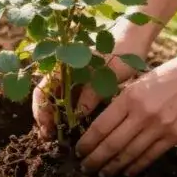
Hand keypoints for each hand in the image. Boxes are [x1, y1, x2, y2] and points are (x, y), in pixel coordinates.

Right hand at [32, 23, 150, 138]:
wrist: (135, 38)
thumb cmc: (121, 51)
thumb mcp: (107, 74)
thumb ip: (91, 94)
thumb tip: (77, 117)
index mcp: (64, 65)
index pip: (41, 91)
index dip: (41, 111)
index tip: (47, 129)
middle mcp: (65, 72)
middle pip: (47, 98)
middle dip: (47, 119)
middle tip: (51, 138)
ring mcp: (74, 78)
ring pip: (58, 101)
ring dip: (58, 118)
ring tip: (62, 136)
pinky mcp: (86, 83)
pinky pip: (72, 101)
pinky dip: (71, 114)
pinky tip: (75, 126)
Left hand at [75, 50, 176, 176]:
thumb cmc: (168, 75)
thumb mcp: (139, 82)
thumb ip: (122, 101)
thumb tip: (101, 123)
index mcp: (130, 97)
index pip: (101, 126)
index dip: (88, 142)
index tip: (79, 150)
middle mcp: (142, 113)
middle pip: (112, 144)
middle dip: (95, 159)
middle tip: (85, 168)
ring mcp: (160, 127)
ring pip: (130, 154)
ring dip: (113, 167)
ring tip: (102, 173)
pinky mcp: (175, 136)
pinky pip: (150, 156)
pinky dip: (136, 166)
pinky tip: (127, 172)